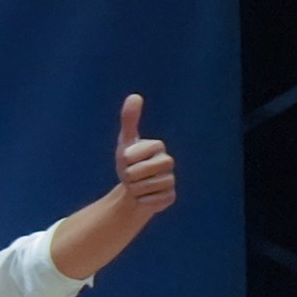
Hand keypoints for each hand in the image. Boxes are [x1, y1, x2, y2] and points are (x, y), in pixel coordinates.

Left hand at [112, 94, 176, 217]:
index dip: (127, 158)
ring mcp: (171, 180)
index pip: (136, 153)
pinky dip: (141, 200)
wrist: (132, 189)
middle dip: (129, 175)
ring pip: (145, 187)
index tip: (127, 159)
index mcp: (158, 147)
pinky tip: (144, 196)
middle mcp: (168, 162)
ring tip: (137, 185)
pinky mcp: (170, 197)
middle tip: (131, 174)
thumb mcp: (126, 142)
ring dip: (134, 189)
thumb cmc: (129, 162)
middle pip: (142, 171)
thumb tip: (134, 96)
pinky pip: (150, 201)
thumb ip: (130, 120)